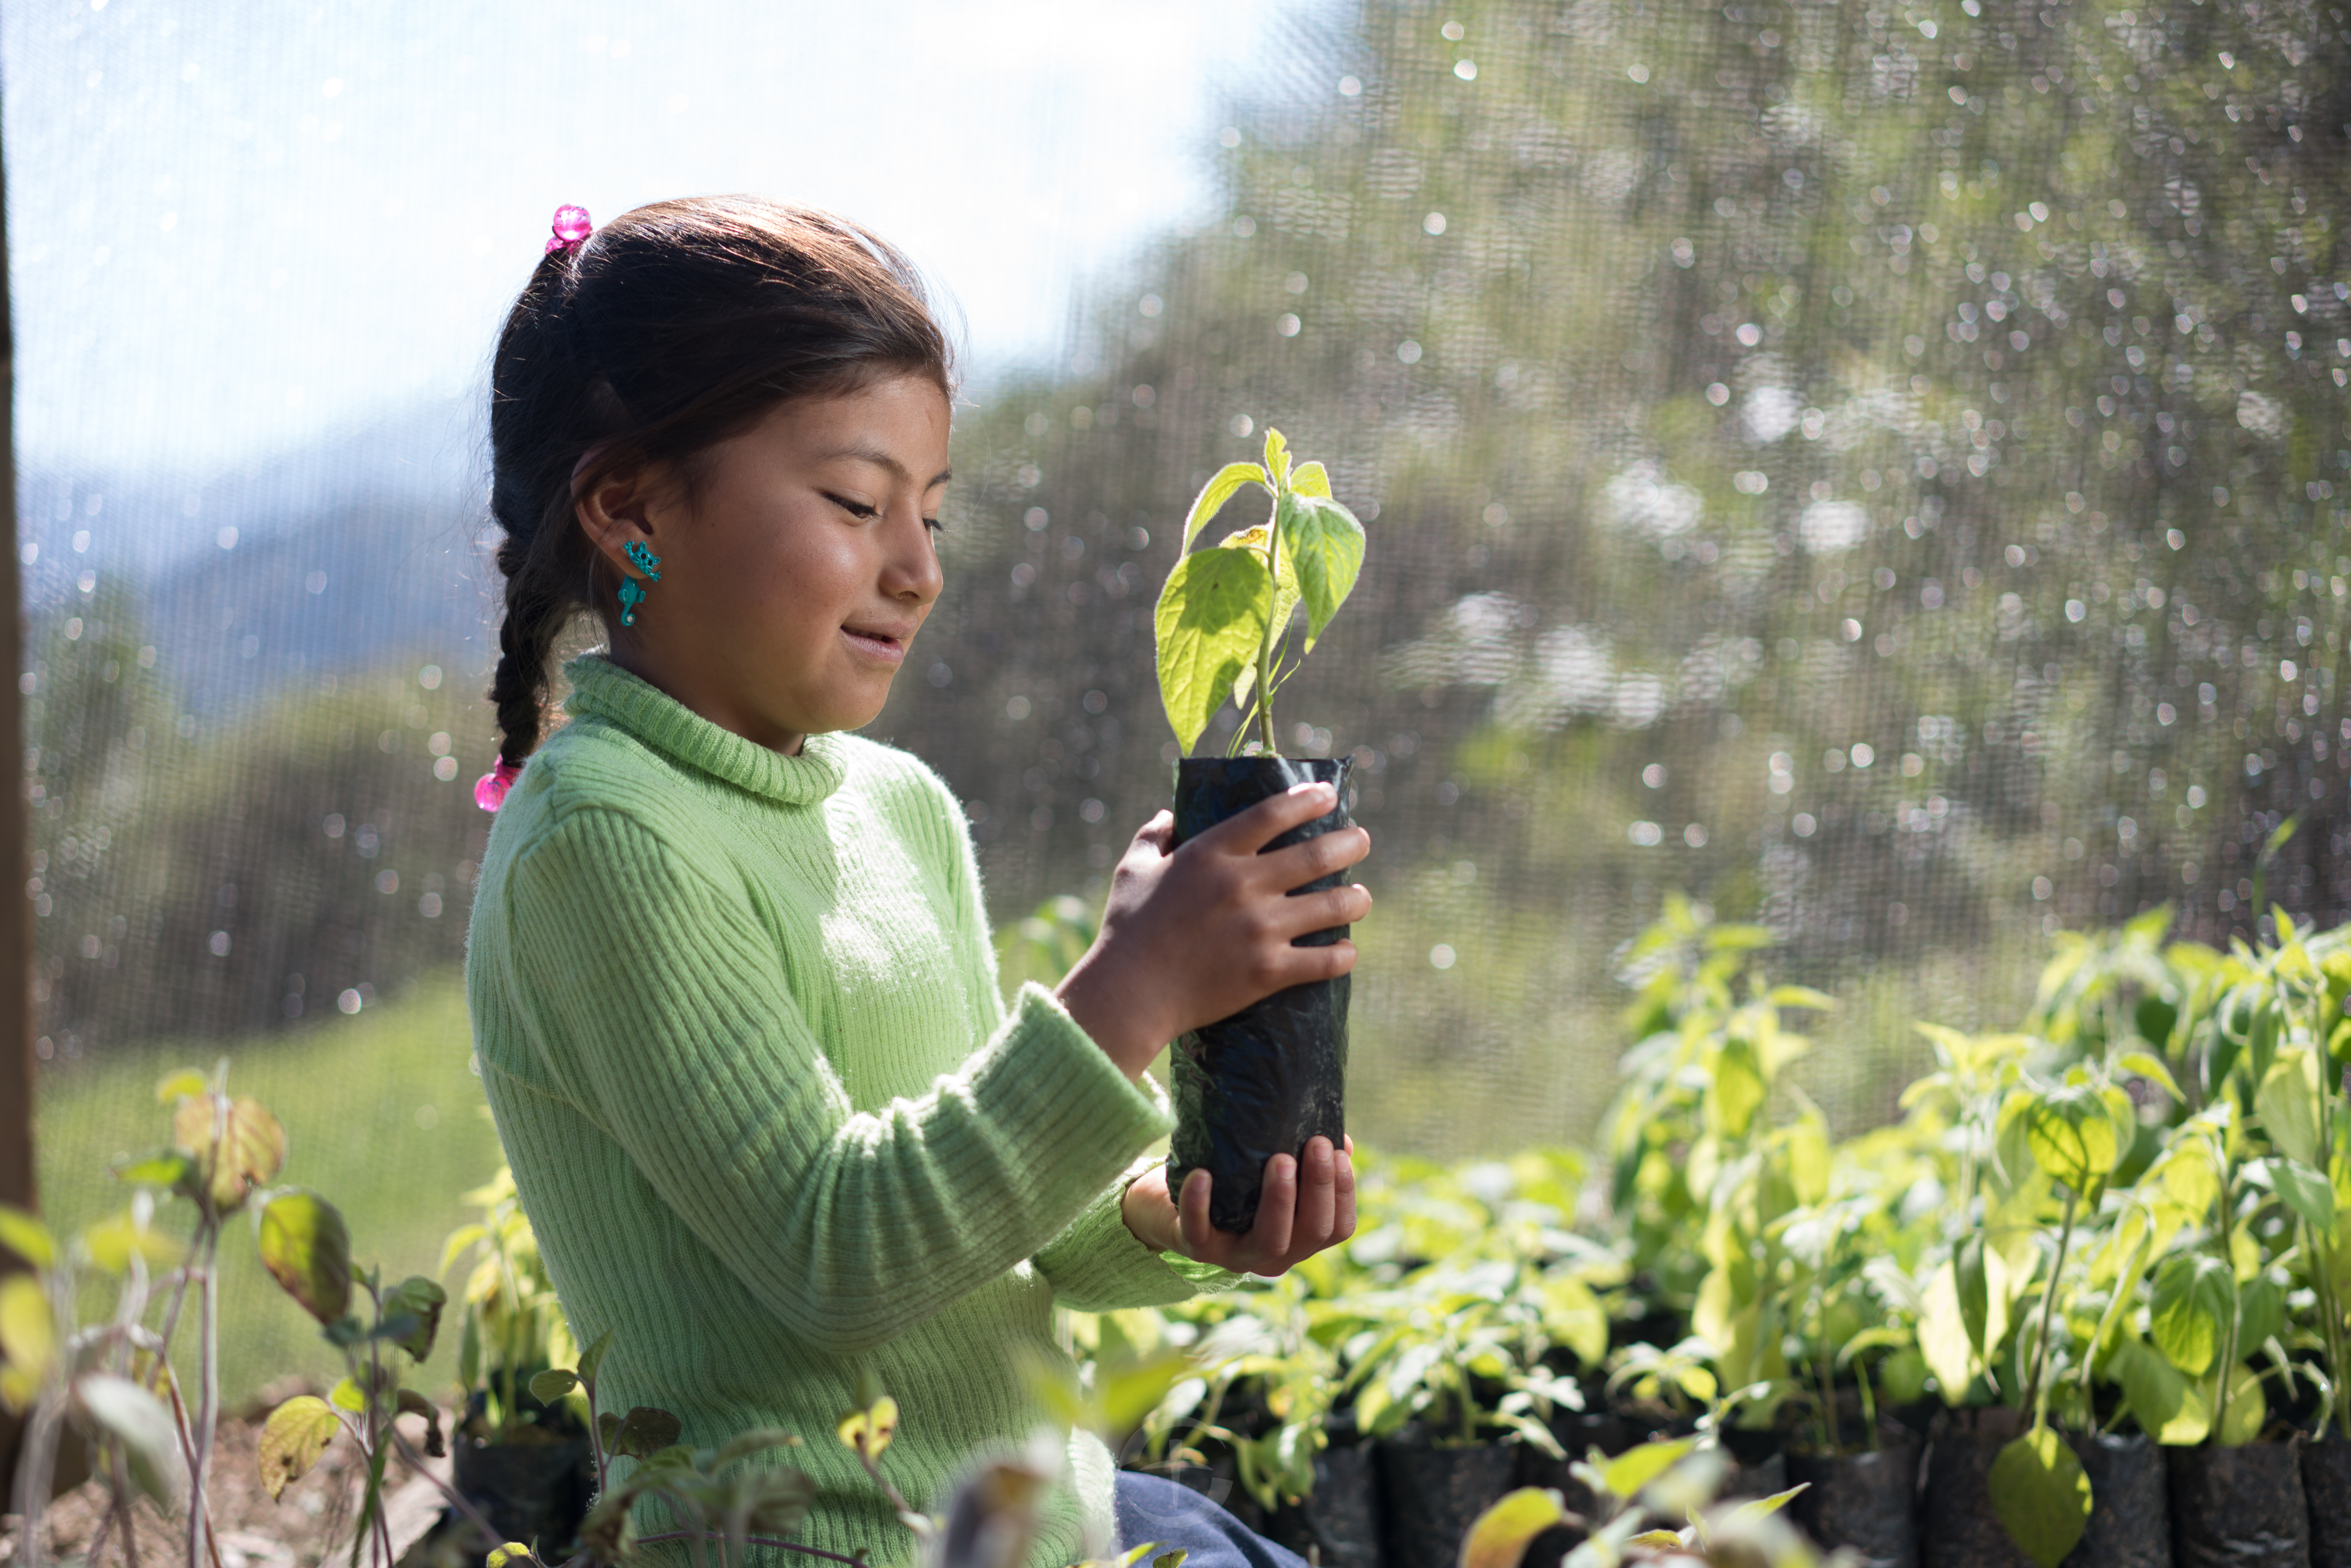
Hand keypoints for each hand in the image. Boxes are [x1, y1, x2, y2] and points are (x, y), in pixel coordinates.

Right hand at [1055, 782, 1371, 1077]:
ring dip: (1356, 900)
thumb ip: (1154, 836)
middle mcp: (1242, 885)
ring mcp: (1259, 930)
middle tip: (1361, 840)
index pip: (1272, 813)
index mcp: (1211, 854)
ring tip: (1361, 897)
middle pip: (1315, 855)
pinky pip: (1324, 962)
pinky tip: (1347, 951)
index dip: (1308, 799)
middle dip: (1350, 844)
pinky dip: (1343, 955)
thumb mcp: (1132, 870)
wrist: (1129, 994)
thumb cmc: (1126, 929)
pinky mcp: (1267, 972)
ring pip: (1331, 907)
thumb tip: (1168, 814)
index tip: (1329, 794)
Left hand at [1120, 1136, 1356, 1276]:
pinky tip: (1202, 1174)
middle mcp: (1272, 1255)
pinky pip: (1199, 1232)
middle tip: (1316, 1144)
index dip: (1345, 1193)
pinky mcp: (1196, 1249)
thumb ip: (1298, 1160)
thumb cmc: (1227, 1182)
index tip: (1340, 1152)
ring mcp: (1234, 1256)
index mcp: (1297, 1238)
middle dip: (1318, 1188)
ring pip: (1270, 1242)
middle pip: (1311, 1233)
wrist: (1165, 1205)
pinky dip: (1200, 1203)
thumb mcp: (1263, 1172)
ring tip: (1280, 1159)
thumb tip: (1337, 1133)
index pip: (1336, 1228)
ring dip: (1280, 1200)